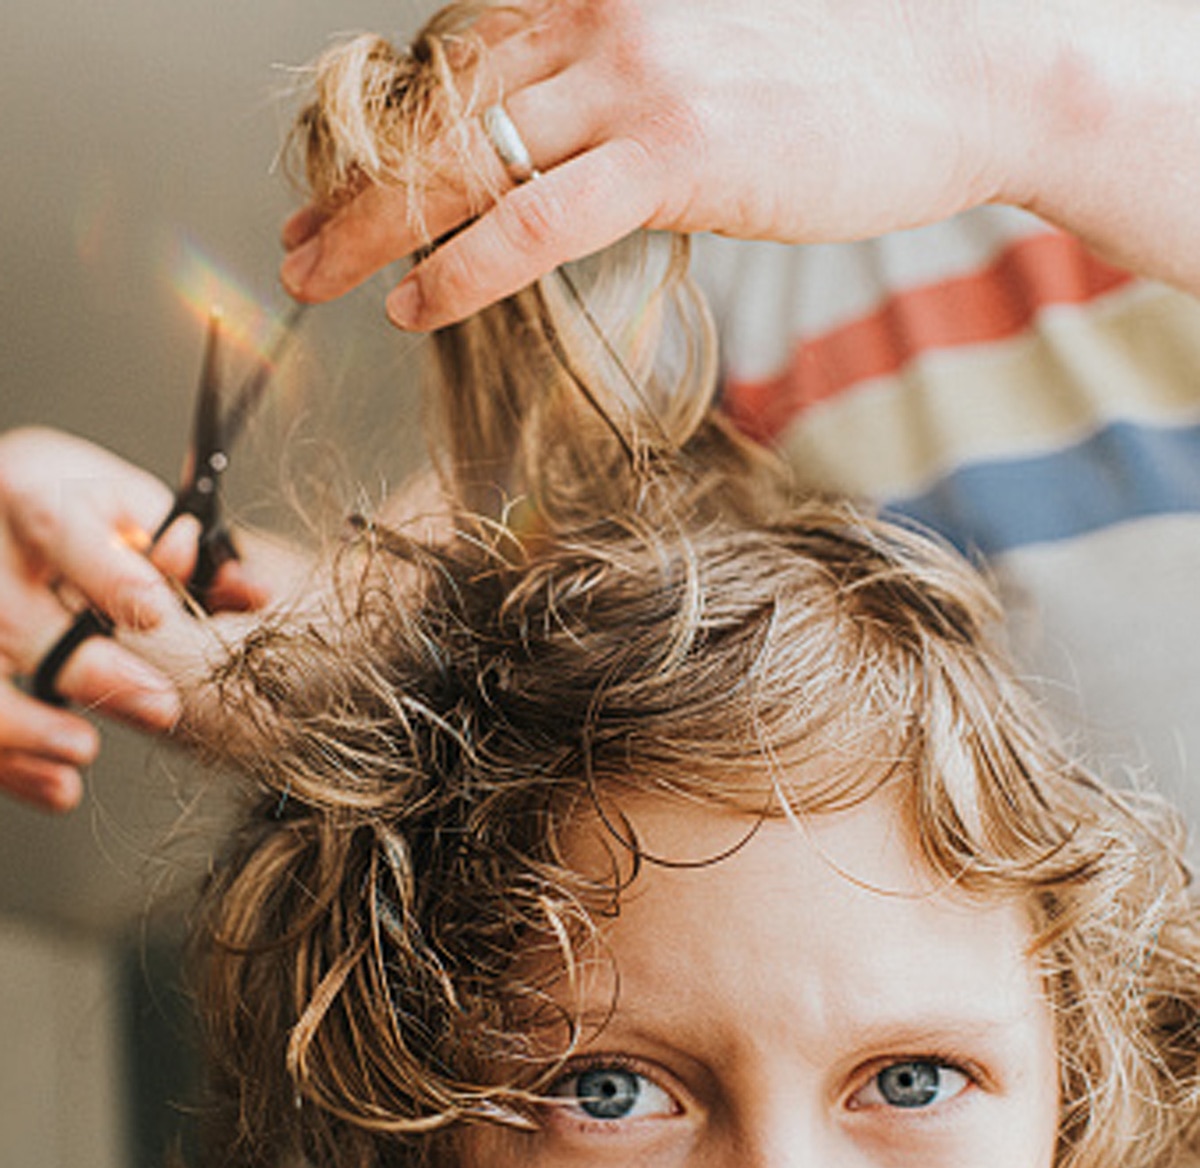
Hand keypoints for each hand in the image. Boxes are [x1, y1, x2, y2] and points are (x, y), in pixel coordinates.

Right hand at [0, 428, 271, 810]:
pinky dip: (11, 763)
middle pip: (16, 615)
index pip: (60, 530)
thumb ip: (187, 551)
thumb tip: (249, 590)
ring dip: (26, 726)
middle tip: (161, 705)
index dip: (109, 576)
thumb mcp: (133, 508)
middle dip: (91, 668)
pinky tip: (58, 785)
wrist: (2, 503)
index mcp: (34, 495)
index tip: (158, 614)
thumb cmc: (76, 509)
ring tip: (83, 750)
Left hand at [280, 0, 1044, 328]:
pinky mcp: (674, 154)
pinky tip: (412, 308)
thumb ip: (619, 83)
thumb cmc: (840, 74)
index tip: (343, 188)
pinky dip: (461, 268)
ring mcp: (636, 79)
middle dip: (352, 180)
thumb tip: (560, 142)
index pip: (454, 56)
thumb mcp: (707, 55)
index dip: (385, 129)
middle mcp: (601, 11)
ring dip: (375, 229)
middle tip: (298, 241)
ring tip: (320, 281)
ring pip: (465, 159)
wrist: (961, 76)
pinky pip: (534, 220)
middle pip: (436, 103)